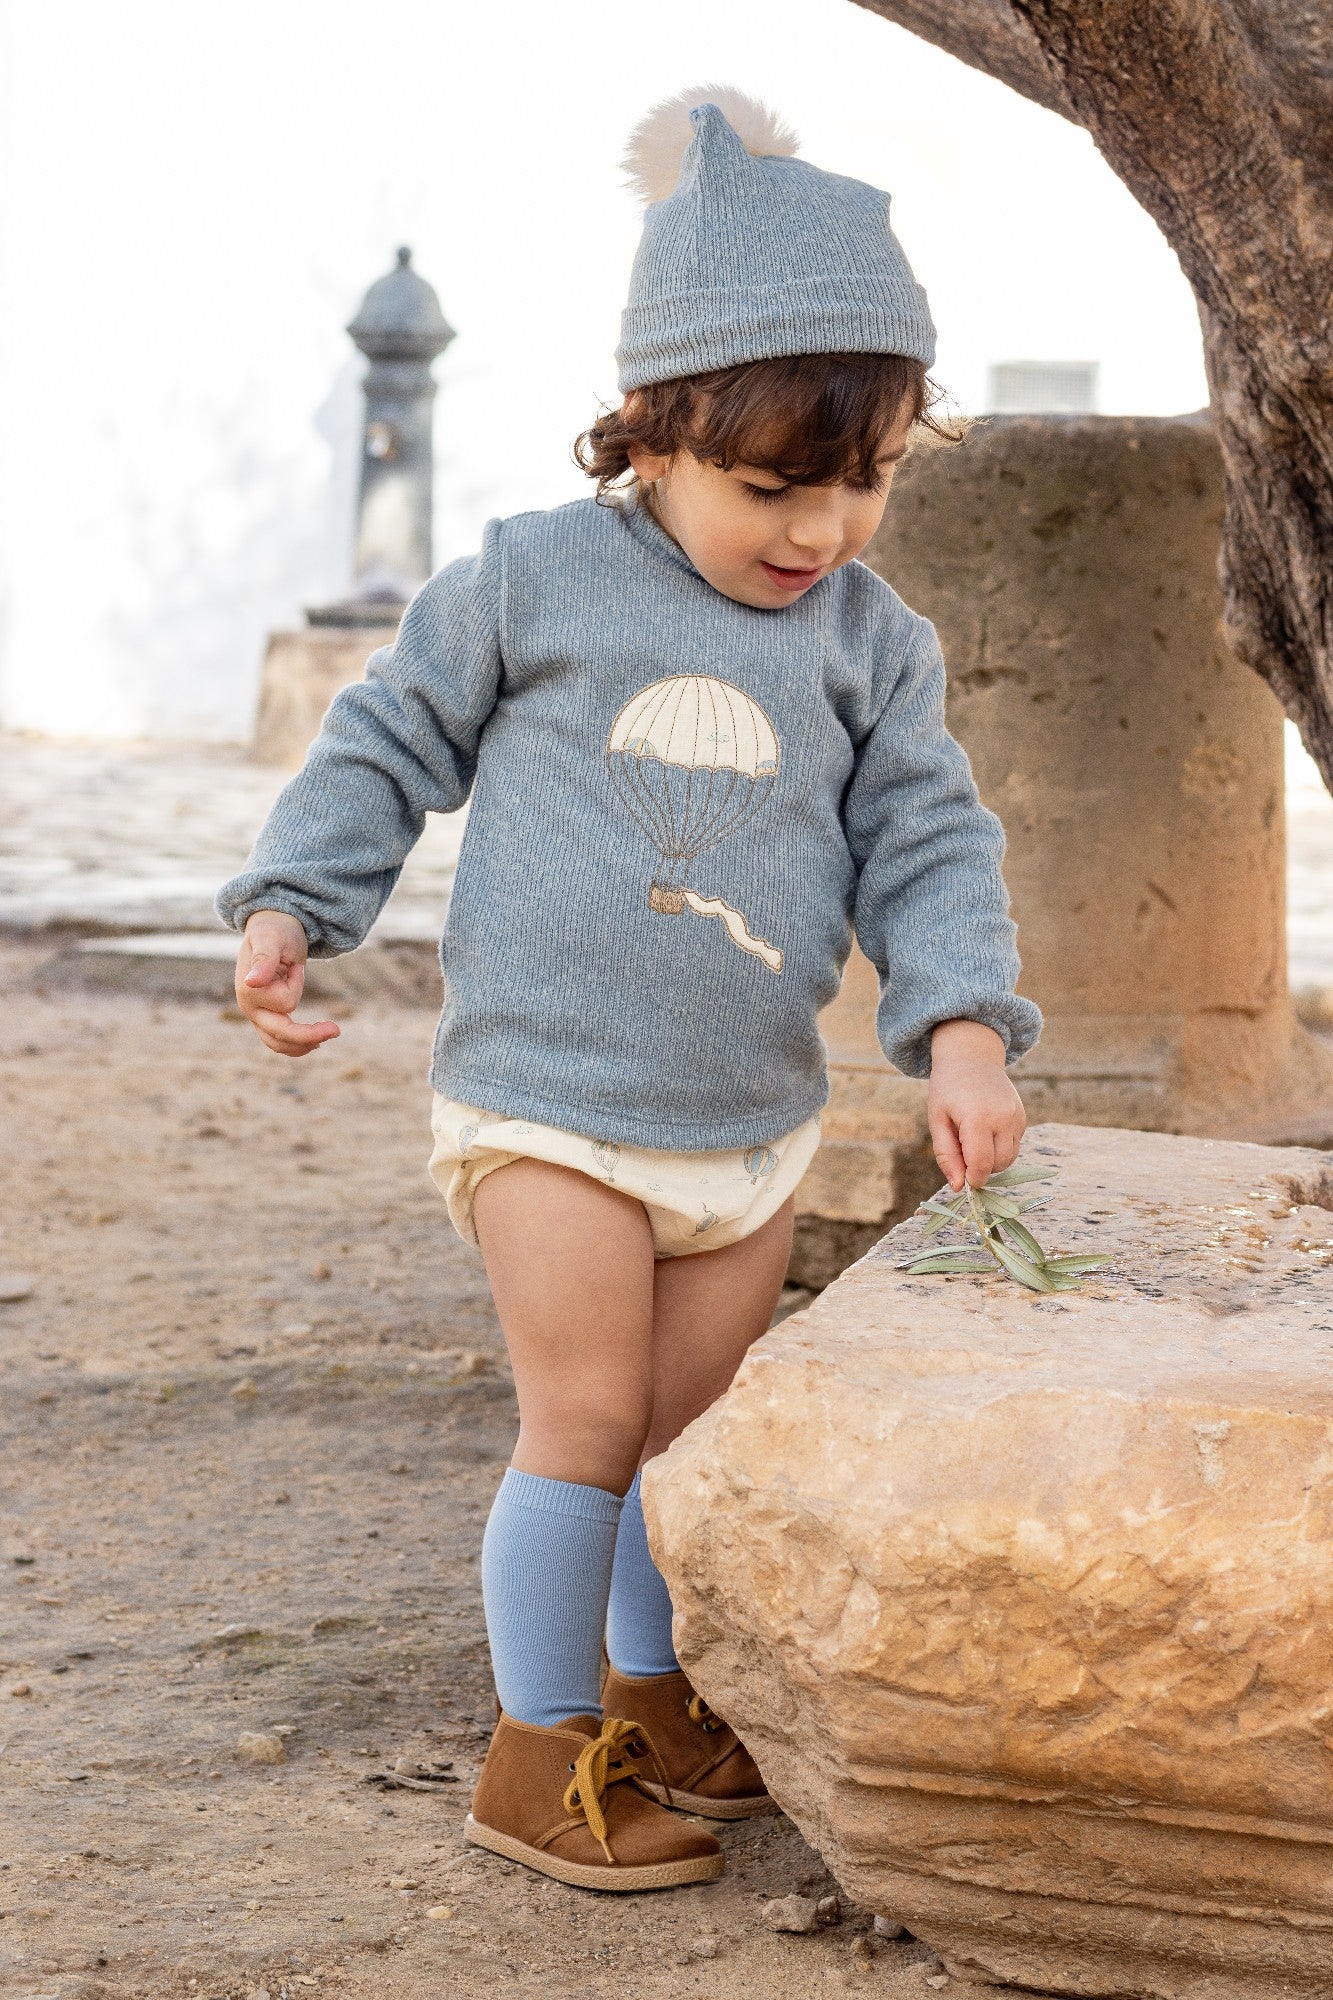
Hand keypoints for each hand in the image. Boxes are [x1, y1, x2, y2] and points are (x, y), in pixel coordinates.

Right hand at [235, 910, 339, 1057]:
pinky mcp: (265, 1017)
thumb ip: (263, 960)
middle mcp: (248, 1006)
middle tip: (337, 1030)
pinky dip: (296, 1044)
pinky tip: (314, 1042)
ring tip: (329, 1034)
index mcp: (248, 989)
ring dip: (303, 1044)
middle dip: (308, 1035)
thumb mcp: (272, 939)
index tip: (296, 965)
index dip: (296, 984)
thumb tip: (252, 983)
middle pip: (279, 1034)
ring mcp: (255, 1014)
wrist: (272, 928)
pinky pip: (278, 1041)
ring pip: (277, 1044)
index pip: (285, 1002)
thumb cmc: (275, 930)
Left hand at [927, 1019, 1025, 1190]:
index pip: (981, 1164)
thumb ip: (947, 1155)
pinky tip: (984, 1129)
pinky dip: (999, 1147)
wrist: (971, 1057)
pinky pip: (1013, 1146)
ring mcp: (1017, 1117)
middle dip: (981, 1169)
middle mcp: (1004, 1118)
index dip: (972, 1179)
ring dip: (991, 1160)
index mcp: (979, 1118)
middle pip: (998, 1165)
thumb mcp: (937, 1121)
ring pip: (1009, 1158)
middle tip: (962, 1151)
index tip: (962, 1180)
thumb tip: (958, 1186)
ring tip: (972, 1139)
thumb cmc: (947, 1089)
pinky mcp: (1022, 1117)